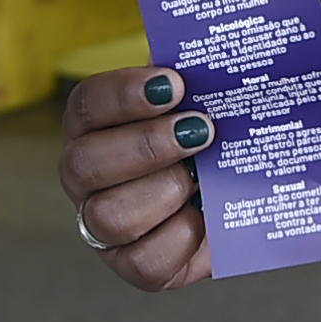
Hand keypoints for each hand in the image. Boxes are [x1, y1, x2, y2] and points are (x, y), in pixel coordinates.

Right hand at [58, 66, 217, 289]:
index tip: (174, 84)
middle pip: (86, 163)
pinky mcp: (131, 265)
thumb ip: (203, 79)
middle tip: (202, 131)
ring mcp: (102, 224)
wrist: (234, 198)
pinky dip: (181, 238)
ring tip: (204, 178)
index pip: (88, 105)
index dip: (125, 94)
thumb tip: (223, 56)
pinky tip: (205, 217)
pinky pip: (143, 261)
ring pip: (110, 216)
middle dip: (147, 146)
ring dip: (165, 192)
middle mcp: (86, 176)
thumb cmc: (212, 139)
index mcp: (93, 126)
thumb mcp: (206, 102)